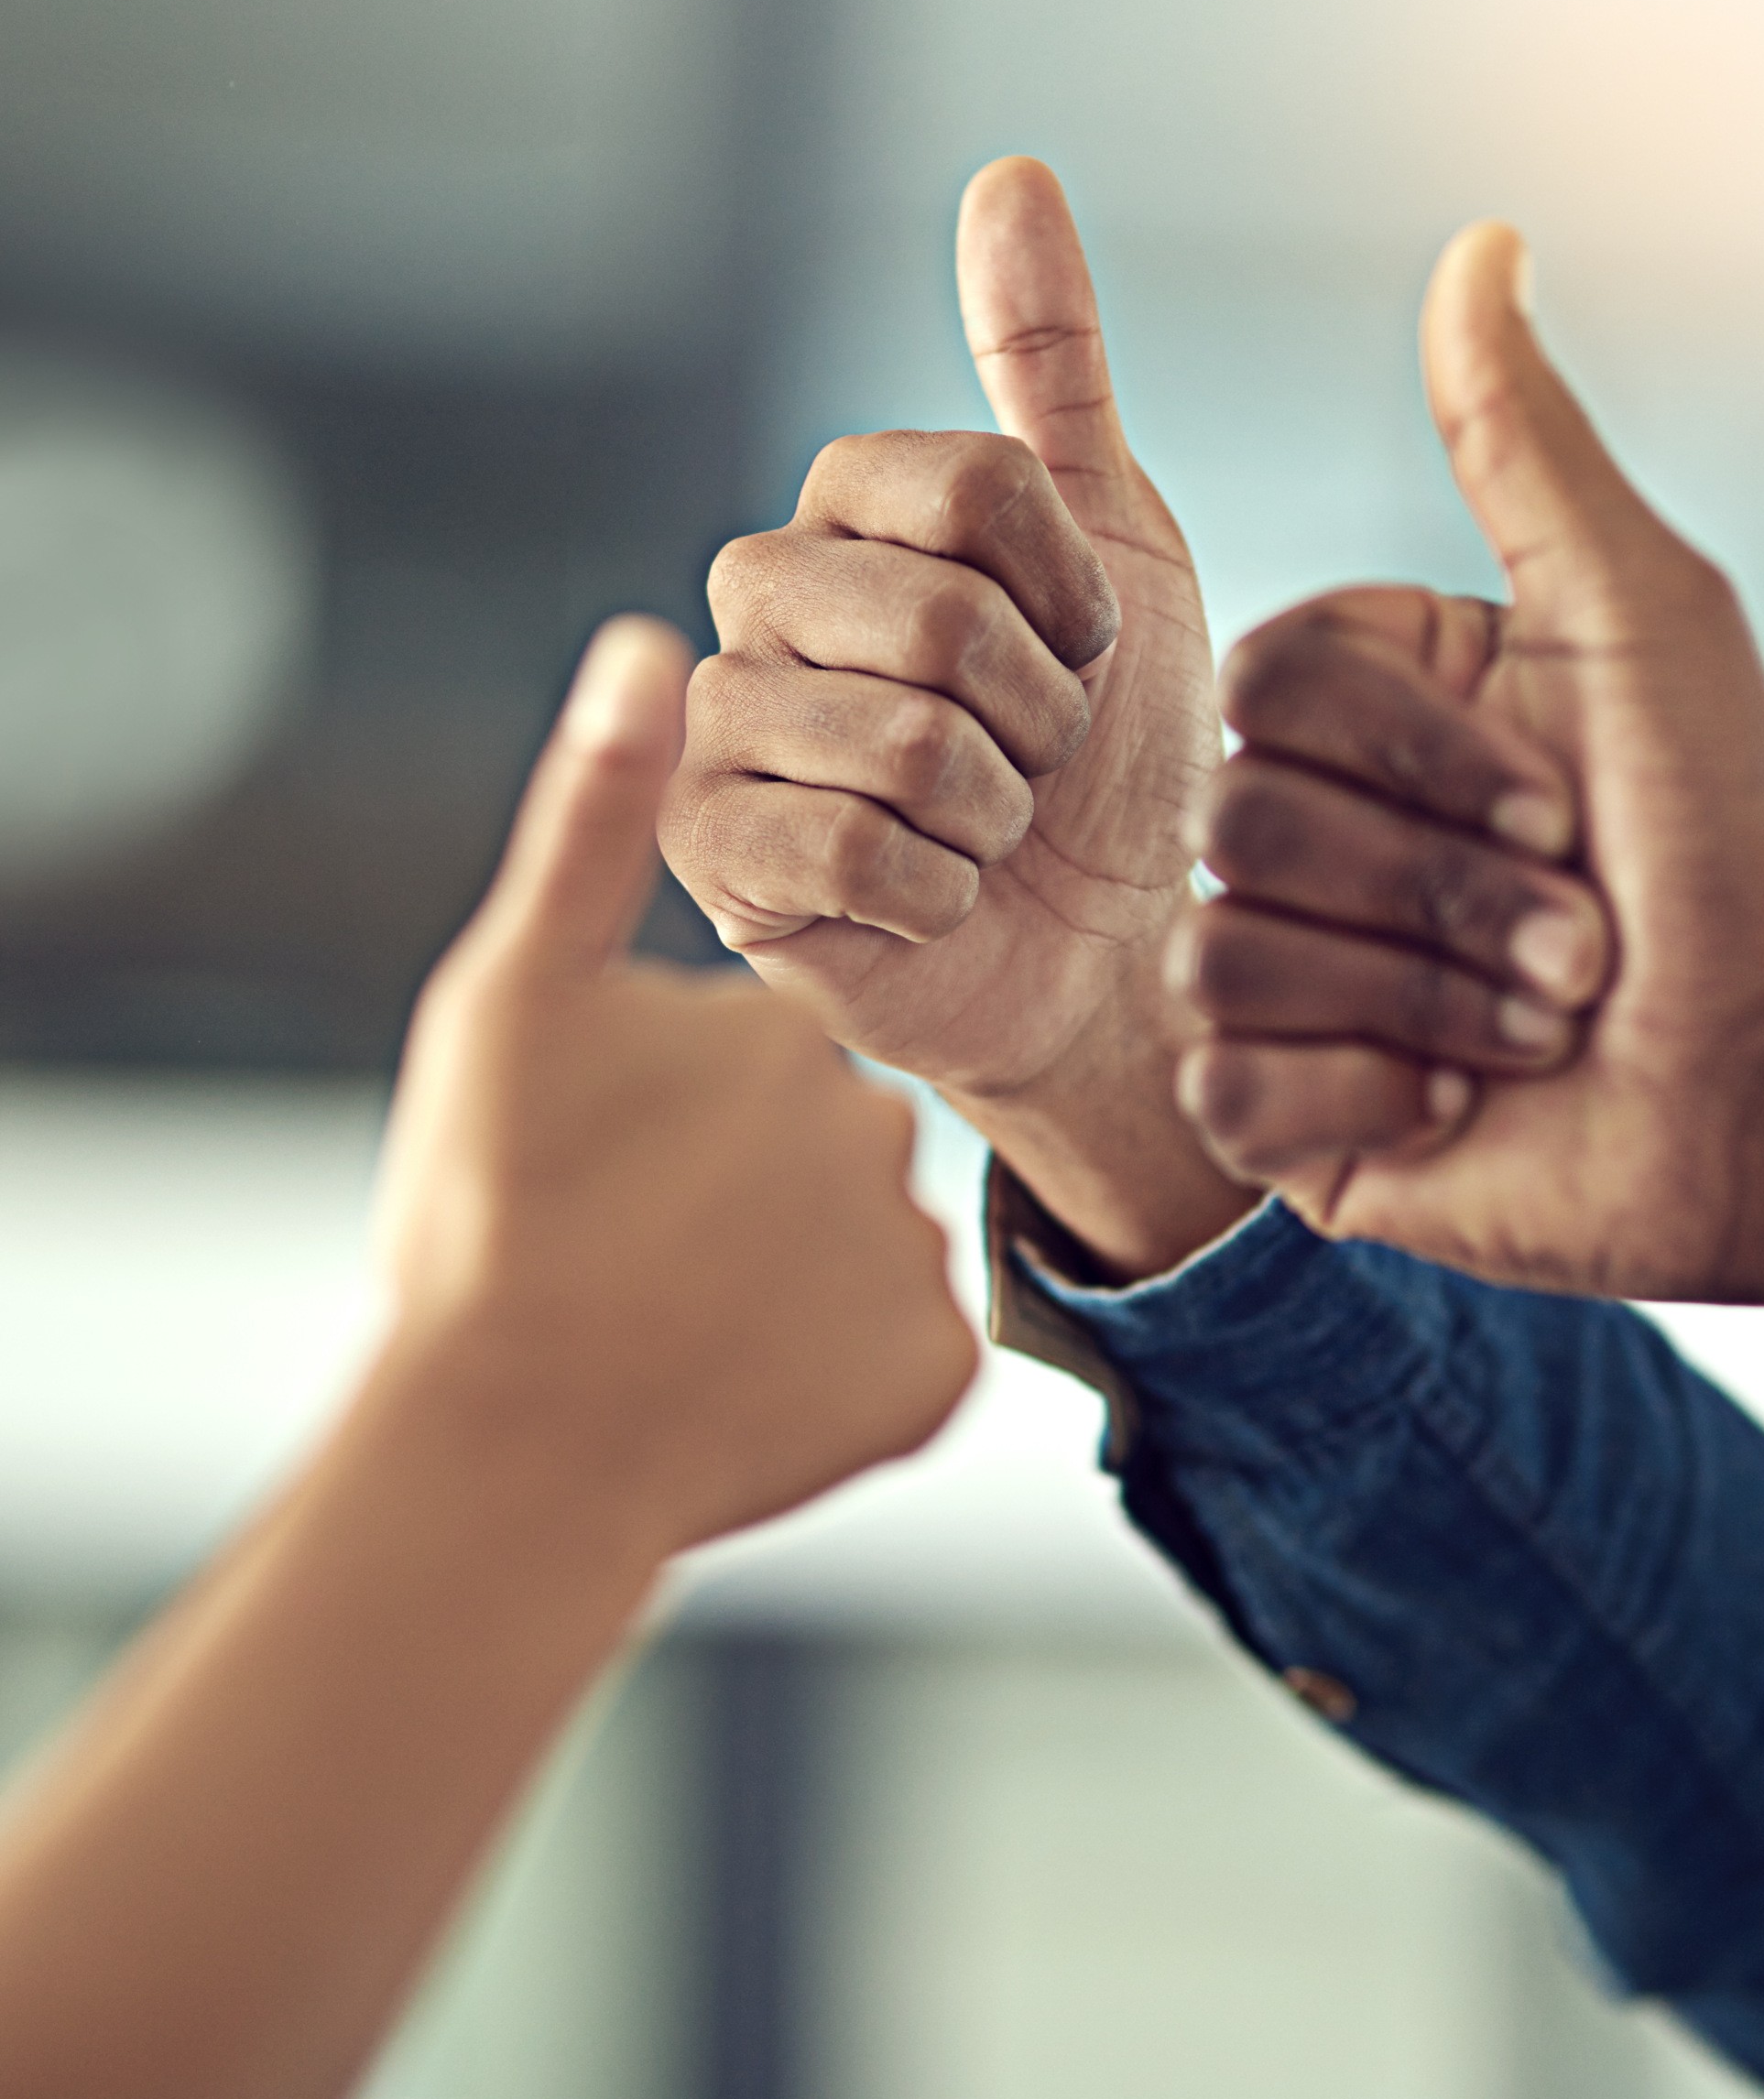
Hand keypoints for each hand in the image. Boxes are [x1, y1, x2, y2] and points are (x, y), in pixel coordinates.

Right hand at [375, 614, 976, 1556]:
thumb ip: (595, 821)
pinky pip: (898, 1355)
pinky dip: (832, 1373)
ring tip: (675, 1326)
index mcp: (790, 1028)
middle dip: (747, 1191)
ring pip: (858, 1253)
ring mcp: (916, 1260)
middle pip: (826, 1145)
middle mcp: (885, 1127)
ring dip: (785, 1286)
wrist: (510, 1455)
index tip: (615, 1166)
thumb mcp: (516, 996)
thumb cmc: (491, 1215)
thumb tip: (650, 642)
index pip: (769, 1050)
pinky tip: (741, 1387)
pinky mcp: (936, 1380)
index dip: (687, 1107)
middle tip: (639, 1250)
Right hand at [661, 157, 1256, 1276]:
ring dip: (995, 812)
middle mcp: (762, 595)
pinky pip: (847, 853)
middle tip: (1036, 759)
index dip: (1072, 596)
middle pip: (940, 615)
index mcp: (851, 505)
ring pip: (900, 743)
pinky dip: (937, 893)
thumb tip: (1012, 172)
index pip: (974, 485)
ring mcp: (721, 727)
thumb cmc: (1117, 753)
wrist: (1103, 946)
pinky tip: (933, 895)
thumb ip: (1056, 376)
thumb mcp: (1119, 550)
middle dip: (1043, 717)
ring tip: (983, 826)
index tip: (1086, 653)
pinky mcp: (710, 857)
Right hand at [1173, 225, 1763, 1354]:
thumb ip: (1526, 444)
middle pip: (1239, 822)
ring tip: (1543, 1026)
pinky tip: (1457, 1107)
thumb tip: (1480, 240)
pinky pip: (1223, 1092)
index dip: (1416, 754)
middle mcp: (1300, 827)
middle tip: (1584, 942)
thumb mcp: (1641, 615)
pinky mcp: (1276, 1108)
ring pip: (1221, 953)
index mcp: (1365, 707)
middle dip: (1451, 892)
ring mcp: (1279, 970)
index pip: (1264, 682)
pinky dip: (1362, 1101)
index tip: (1571, 800)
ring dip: (1428, 1000)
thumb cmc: (1731, 838)